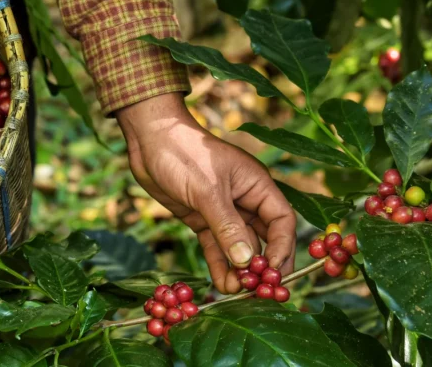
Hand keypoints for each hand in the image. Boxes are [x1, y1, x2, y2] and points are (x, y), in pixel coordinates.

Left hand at [116, 93, 296, 293]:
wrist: (149, 140)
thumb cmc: (184, 153)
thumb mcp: (207, 190)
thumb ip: (228, 226)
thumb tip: (248, 261)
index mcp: (257, 185)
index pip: (281, 221)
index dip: (282, 248)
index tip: (274, 273)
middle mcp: (245, 200)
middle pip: (264, 238)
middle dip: (262, 265)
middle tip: (260, 291)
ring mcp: (223, 211)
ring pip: (238, 246)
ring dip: (239, 269)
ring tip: (236, 292)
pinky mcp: (202, 218)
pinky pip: (216, 246)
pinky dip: (219, 264)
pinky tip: (221, 283)